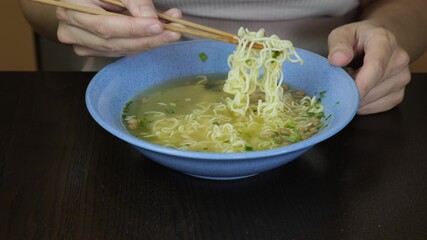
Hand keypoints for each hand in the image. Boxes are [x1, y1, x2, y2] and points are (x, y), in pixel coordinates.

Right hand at [56, 0, 181, 56]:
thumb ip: (134, 0)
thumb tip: (152, 19)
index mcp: (71, 8)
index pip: (105, 25)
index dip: (133, 28)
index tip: (158, 26)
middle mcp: (71, 31)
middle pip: (113, 42)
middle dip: (147, 39)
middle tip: (173, 33)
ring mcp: (81, 44)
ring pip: (118, 49)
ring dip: (148, 43)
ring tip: (171, 33)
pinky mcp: (92, 50)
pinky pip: (119, 51)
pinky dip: (139, 44)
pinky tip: (157, 37)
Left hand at [327, 20, 410, 114]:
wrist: (372, 42)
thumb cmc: (355, 39)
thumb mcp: (341, 34)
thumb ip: (338, 45)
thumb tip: (337, 60)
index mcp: (383, 40)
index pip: (376, 65)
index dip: (361, 83)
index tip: (346, 94)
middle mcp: (399, 58)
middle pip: (375, 85)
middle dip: (352, 90)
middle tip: (339, 84)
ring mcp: (402, 76)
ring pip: (377, 98)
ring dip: (357, 98)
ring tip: (349, 85)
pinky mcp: (400, 92)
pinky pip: (381, 106)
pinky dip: (365, 106)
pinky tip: (357, 96)